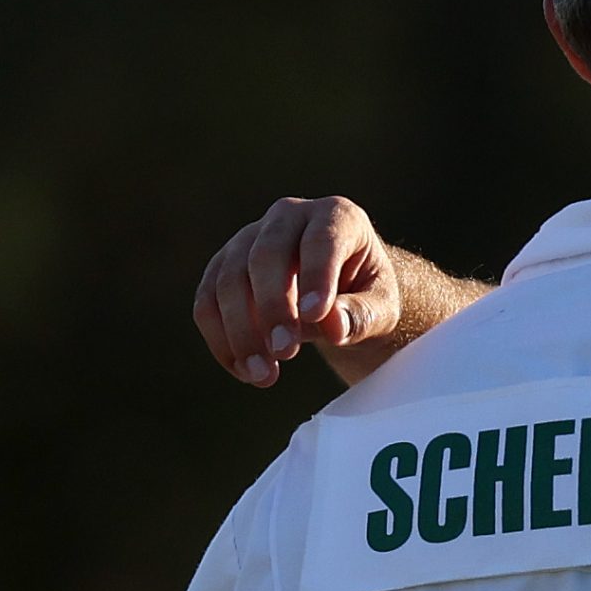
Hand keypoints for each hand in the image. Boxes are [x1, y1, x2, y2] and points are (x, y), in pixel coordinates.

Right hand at [194, 195, 403, 385]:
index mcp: (337, 216)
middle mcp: (288, 217)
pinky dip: (221, 338)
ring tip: (264, 374)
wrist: (345, 293)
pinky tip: (244, 370)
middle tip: (286, 353)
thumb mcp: (382, 306)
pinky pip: (208, 301)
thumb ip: (362, 314)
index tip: (315, 317)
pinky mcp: (223, 267)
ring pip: (228, 280)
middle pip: (265, 256)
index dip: (316, 277)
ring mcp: (249, 238)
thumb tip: (333, 326)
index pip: (321, 241)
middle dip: (272, 307)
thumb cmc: (368, 296)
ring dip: (240, 331)